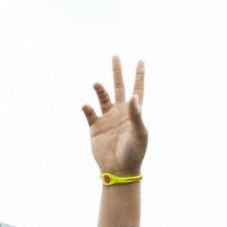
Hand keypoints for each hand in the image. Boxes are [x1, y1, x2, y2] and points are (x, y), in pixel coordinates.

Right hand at [82, 56, 146, 174]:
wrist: (118, 170)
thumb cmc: (133, 152)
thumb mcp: (139, 133)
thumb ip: (136, 114)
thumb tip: (133, 96)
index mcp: (133, 112)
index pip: (137, 89)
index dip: (139, 76)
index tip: (140, 61)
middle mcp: (120, 112)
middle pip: (118, 87)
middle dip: (117, 72)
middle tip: (115, 56)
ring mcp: (107, 119)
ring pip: (103, 98)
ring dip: (100, 90)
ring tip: (96, 84)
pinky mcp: (95, 128)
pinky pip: (89, 114)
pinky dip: (87, 108)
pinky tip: (86, 106)